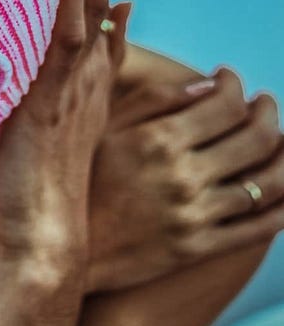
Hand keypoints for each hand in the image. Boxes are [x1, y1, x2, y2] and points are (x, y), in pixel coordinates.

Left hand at [0, 0, 128, 256]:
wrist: (46, 227)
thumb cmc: (45, 177)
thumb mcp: (60, 124)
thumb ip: (66, 91)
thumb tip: (69, 66)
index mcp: (90, 80)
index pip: (101, 14)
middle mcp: (88, 75)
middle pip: (99, 3)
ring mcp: (73, 83)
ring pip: (87, 11)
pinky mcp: (51, 94)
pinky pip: (64, 34)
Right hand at [88, 67, 283, 290]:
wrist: (63, 248)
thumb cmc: (81, 177)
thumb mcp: (105, 127)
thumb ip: (156, 100)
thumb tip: (209, 85)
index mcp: (159, 139)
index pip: (226, 104)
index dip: (236, 85)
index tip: (231, 77)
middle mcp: (183, 176)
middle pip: (256, 138)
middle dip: (268, 112)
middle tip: (264, 102)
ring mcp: (195, 216)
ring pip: (268, 182)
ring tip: (279, 138)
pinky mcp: (199, 248)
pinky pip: (259, 227)